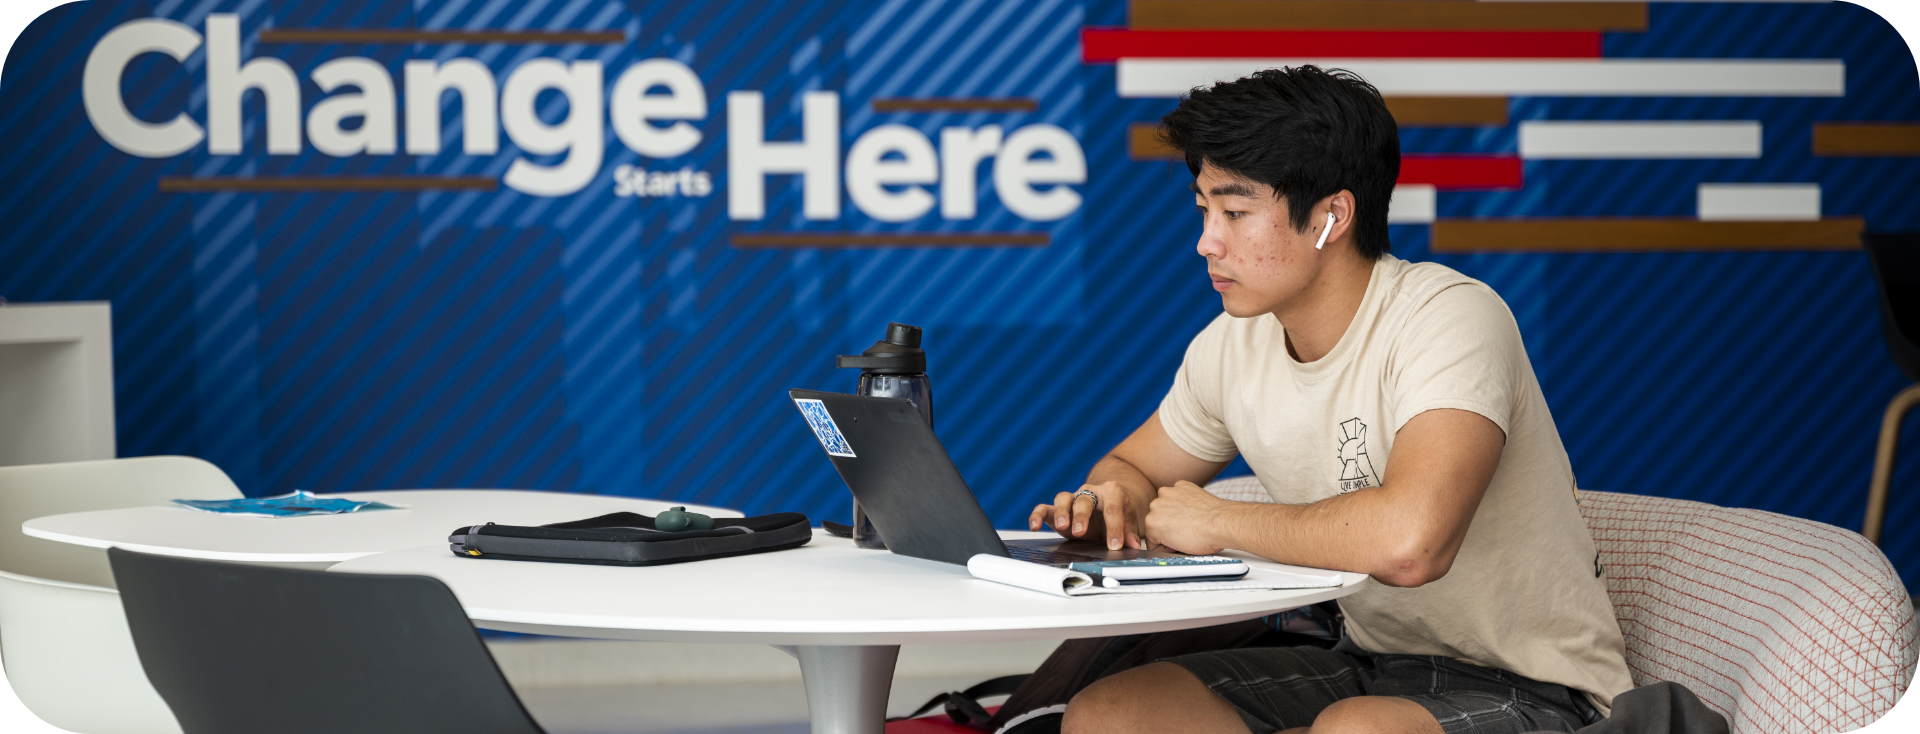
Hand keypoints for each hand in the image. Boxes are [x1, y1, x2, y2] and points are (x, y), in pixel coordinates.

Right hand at [1027, 481, 1144, 550]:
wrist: (1106, 503)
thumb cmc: (1117, 512)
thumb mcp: (1128, 521)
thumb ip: (1130, 533)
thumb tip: (1133, 545)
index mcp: (1111, 491)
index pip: (1113, 509)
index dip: (1114, 529)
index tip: (1115, 545)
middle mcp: (1090, 491)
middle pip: (1084, 501)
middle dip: (1082, 517)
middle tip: (1081, 532)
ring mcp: (1072, 498)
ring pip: (1063, 498)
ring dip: (1062, 513)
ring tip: (1063, 527)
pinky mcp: (1057, 508)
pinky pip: (1044, 507)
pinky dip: (1037, 515)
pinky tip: (1035, 526)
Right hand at [1143, 481, 1227, 554]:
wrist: (1223, 524)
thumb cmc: (1204, 538)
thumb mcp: (1177, 549)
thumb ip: (1164, 543)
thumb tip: (1165, 541)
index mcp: (1151, 522)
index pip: (1151, 537)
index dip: (1164, 543)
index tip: (1174, 543)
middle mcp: (1156, 504)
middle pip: (1157, 519)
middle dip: (1167, 526)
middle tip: (1184, 533)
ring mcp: (1169, 492)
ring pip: (1166, 504)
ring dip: (1174, 510)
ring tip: (1190, 520)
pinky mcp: (1182, 485)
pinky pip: (1178, 494)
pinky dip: (1184, 499)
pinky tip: (1194, 509)